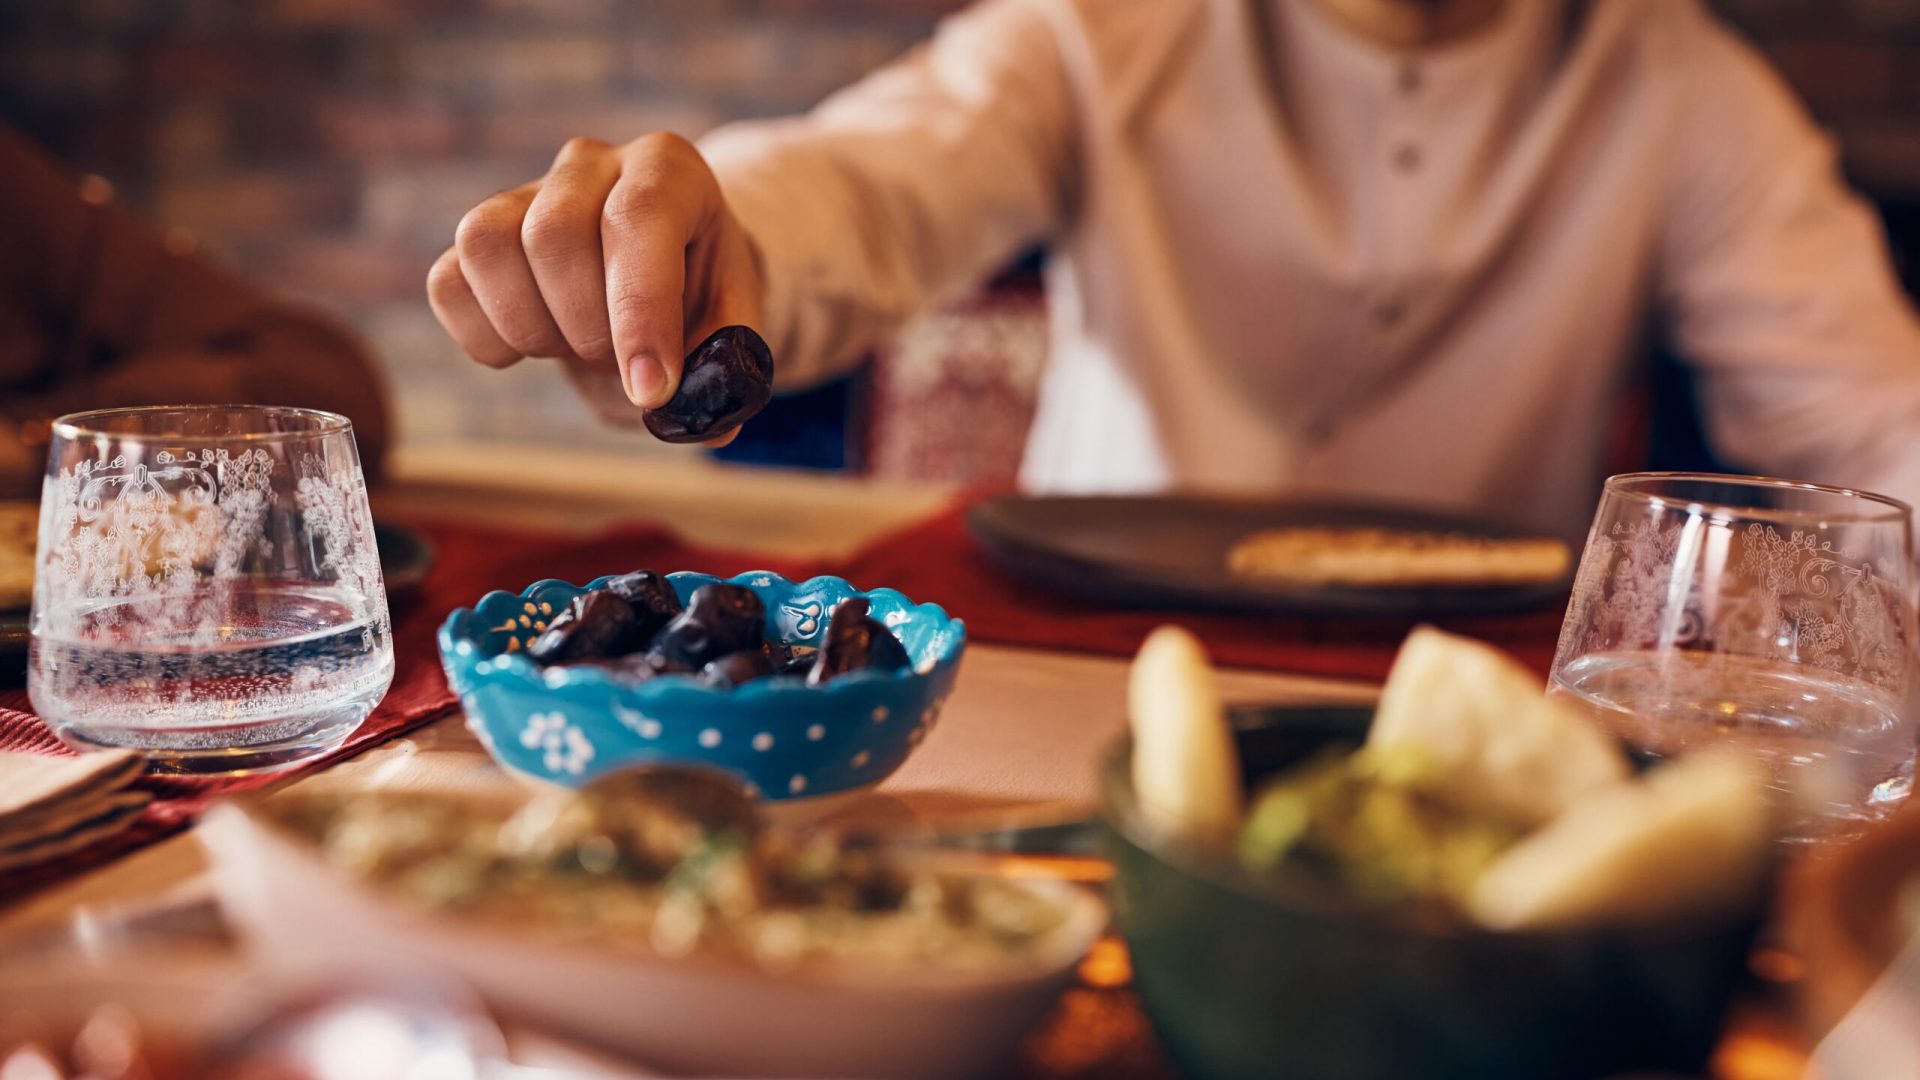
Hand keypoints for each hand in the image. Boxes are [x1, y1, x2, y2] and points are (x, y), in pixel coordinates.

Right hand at [426, 133, 764, 419]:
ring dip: (532, 328)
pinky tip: (531, 349)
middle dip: (588, 327)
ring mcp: (525, 192)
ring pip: (487, 246)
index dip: (640, 313)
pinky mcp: (479, 237)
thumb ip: (724, 373)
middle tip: (620, 358)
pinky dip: (484, 337)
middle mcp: (592, 163)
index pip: (639, 218)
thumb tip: (686, 414)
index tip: (651, 390)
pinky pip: (448, 283)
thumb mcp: (733, 333)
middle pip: (553, 235)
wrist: (667, 287)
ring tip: (578, 347)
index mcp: (669, 169)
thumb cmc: (701, 304)